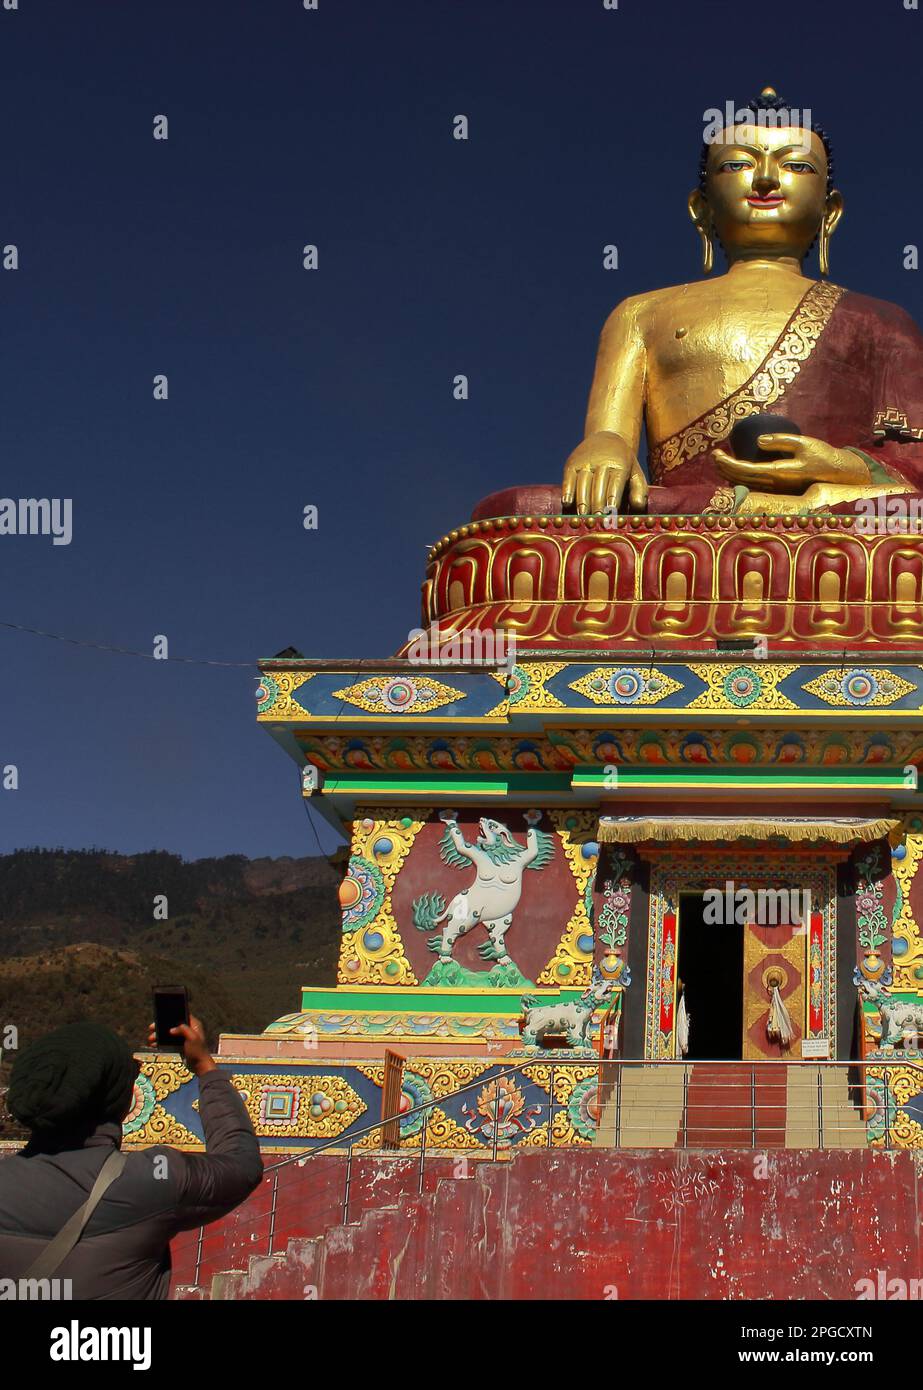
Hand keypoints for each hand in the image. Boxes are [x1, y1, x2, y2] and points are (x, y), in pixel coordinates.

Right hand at [147, 1014, 215, 1075]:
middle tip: (151, 1028)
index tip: (160, 1017)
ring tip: (151, 1039)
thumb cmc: (198, 1051)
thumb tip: (172, 1029)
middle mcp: (188, 1029)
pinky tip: (154, 1045)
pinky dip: (162, 1042)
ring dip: (160, 1036)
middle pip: (172, 1024)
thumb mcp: (192, 1038)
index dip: (171, 1015)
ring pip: (169, 1033)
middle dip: (161, 1027)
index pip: (182, 1015)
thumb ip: (184, 1030)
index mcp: (194, 1025)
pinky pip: (169, 1041)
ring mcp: (183, 1038)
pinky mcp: (179, 1045)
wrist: (199, 1066)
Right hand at [563, 431, 647, 515]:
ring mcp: (585, 462)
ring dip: (582, 500)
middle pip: (598, 485)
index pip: (616, 483)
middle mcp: (601, 462)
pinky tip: (567, 503)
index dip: (612, 498)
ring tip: (582, 517)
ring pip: (583, 483)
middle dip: (597, 504)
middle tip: (596, 520)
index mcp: (620, 465)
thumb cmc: (623, 464)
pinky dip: (567, 490)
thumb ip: (639, 490)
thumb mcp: (635, 473)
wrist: (607, 436)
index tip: (611, 513)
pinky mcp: (571, 464)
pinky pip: (568, 479)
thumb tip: (638, 506)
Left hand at [713, 434, 870, 491]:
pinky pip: (753, 486)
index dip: (727, 463)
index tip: (716, 452)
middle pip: (740, 479)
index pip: (744, 470)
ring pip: (745, 484)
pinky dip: (740, 479)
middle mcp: (774, 484)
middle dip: (724, 468)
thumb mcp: (804, 443)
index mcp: (778, 473)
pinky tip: (734, 471)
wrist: (839, 475)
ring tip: (720, 461)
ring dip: (730, 474)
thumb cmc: (823, 456)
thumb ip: (781, 441)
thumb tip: (759, 440)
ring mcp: (776, 489)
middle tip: (714, 454)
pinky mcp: (779, 488)